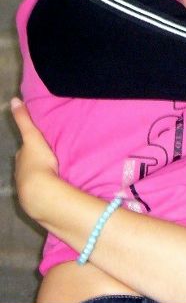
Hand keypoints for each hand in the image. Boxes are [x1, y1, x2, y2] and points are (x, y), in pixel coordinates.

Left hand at [11, 97, 57, 220]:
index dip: (31, 147)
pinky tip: (55, 190)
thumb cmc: (38, 162)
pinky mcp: (36, 202)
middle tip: (50, 159)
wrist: (40, 192)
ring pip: (34, 179)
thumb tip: (14, 100)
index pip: (25, 151)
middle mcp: (20, 173)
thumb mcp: (32, 137)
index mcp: (21, 158)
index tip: (41, 145)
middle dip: (36, 162)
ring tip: (55, 174)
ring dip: (43, 177)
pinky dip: (46, 190)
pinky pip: (42, 192)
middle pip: (28, 165)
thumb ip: (24, 119)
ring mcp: (27, 189)